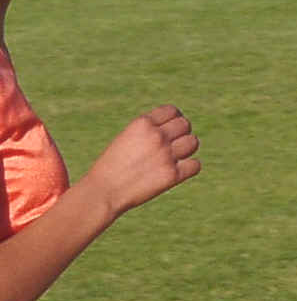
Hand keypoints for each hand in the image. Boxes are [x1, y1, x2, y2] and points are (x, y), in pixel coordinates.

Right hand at [86, 105, 200, 218]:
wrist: (104, 190)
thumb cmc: (112, 165)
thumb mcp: (126, 138)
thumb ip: (147, 132)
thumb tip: (172, 130)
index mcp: (142, 123)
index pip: (172, 111)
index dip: (174, 119)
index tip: (171, 128)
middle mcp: (156, 136)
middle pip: (185, 125)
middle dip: (181, 133)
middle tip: (173, 144)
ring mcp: (166, 155)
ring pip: (192, 143)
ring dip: (187, 149)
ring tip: (175, 157)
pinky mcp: (172, 175)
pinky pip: (195, 165)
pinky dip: (189, 167)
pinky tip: (177, 171)